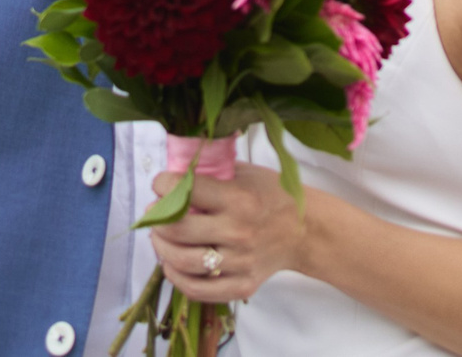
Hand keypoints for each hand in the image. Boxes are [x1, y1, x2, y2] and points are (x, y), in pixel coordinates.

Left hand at [148, 162, 309, 302]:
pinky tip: (172, 265)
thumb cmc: (273, 196)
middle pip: (178, 230)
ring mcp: (240, 262)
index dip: (164, 185)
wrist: (306, 231)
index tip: (160, 183)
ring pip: (183, 262)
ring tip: (160, 238)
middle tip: (154, 213)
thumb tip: (173, 172)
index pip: (187, 191)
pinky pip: (198, 289)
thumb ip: (212, 172)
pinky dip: (177, 278)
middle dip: (156, 219)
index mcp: (238, 199)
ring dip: (161, 248)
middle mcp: (238, 231)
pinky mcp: (242, 286)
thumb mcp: (246, 173)